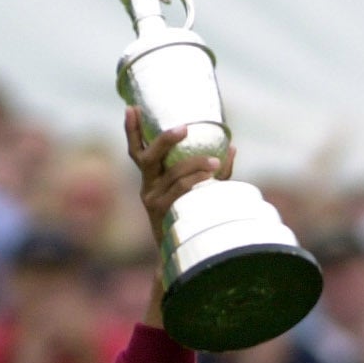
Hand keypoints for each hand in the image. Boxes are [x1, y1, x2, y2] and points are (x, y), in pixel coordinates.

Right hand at [123, 107, 232, 246]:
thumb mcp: (196, 191)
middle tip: (184, 128)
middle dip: (164, 140)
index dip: (132, 131)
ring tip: (216, 162)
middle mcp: (147, 187)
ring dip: (196, 165)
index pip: (136, 151)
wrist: (182, 254)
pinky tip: (213, 176)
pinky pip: (183, 192)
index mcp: (150, 178)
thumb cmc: (191, 216)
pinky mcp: (164, 214)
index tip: (132, 108)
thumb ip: (211, 172)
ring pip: (173, 175)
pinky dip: (198, 181)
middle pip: (148, 158)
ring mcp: (154, 201)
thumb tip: (231, 148)